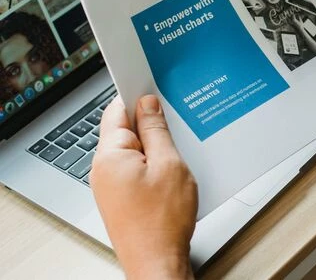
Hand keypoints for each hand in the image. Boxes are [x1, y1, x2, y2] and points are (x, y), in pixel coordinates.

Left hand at [91, 96, 196, 279]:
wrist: (157, 263)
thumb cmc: (162, 222)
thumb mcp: (169, 164)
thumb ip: (157, 130)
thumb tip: (148, 104)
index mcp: (109, 156)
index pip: (117, 110)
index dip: (137, 96)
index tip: (155, 88)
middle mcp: (103, 170)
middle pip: (124, 130)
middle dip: (150, 124)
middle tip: (176, 126)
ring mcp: (110, 185)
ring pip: (133, 150)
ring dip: (154, 147)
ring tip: (178, 157)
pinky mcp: (120, 197)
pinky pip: (135, 168)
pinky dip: (153, 164)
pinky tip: (172, 173)